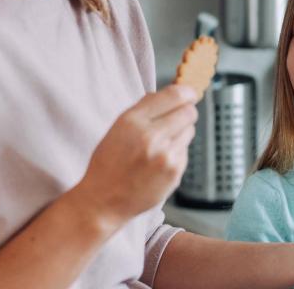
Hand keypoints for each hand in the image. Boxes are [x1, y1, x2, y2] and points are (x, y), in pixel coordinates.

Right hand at [72, 84, 197, 228]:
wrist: (103, 201)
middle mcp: (150, 136)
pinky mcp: (174, 172)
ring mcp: (164, 156)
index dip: (186, 92)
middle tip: (177, 118)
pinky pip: (185, 152)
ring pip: (189, 131)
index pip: (173, 95)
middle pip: (188, 112)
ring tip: (161, 145)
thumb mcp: (118, 129)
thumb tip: (170, 94)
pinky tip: (158, 163)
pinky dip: (176, 153)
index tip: (190, 93)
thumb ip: (144, 109)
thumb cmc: (108, 164)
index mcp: (132, 121)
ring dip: (180, 133)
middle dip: (186, 112)